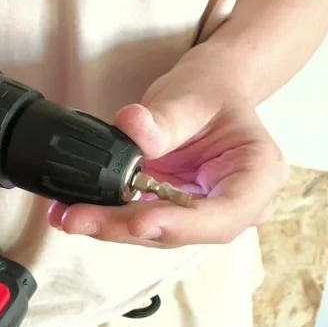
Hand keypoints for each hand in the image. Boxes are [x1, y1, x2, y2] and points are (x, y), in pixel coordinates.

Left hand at [48, 66, 286, 246]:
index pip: (224, 215)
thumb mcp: (193, 96)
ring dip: (110, 227)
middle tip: (80, 219)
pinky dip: (108, 218)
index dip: (180, 225)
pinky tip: (75, 212)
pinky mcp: (174, 216)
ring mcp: (204, 215)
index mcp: (259, 175)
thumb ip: (165, 118)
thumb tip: (132, 127)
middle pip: (182, 232)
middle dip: (127, 228)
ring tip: (68, 215)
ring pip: (156, 234)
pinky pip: (141, 222)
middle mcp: (237, 206)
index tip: (139, 220)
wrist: (210, 92)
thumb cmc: (212, 93)